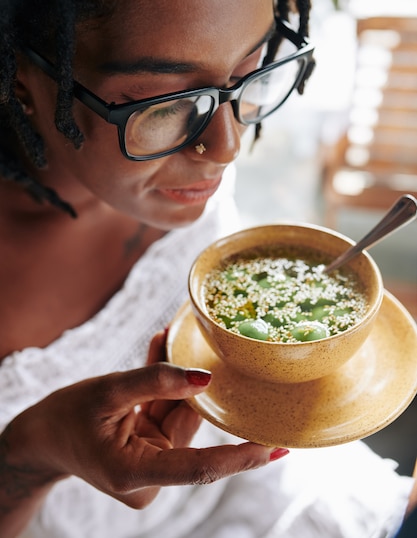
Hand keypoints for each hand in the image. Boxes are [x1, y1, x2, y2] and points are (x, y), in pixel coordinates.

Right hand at [4, 331, 284, 510]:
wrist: (42, 436)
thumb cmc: (67, 417)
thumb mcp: (107, 392)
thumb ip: (155, 382)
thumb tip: (205, 376)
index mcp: (136, 473)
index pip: (201, 469)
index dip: (242, 457)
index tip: (278, 447)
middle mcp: (150, 474)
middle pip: (187, 426)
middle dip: (194, 389)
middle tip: (212, 350)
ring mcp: (151, 462)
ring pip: (178, 413)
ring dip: (175, 379)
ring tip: (168, 337)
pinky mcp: (150, 448)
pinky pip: (166, 410)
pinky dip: (163, 384)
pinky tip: (161, 346)